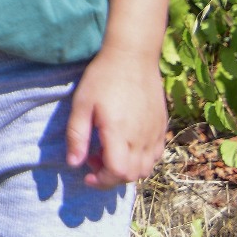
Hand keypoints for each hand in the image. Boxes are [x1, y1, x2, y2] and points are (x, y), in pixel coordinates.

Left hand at [65, 48, 166, 187]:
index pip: (117, 173)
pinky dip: (142, 160)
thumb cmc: (103, 78)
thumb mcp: (81, 105)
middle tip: (93, 159)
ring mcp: (155, 133)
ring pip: (147, 168)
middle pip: (132, 175)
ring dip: (127, 170)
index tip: (86, 174)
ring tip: (109, 152)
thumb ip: (77, 136)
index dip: (101, 181)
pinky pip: (156, 154)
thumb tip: (74, 164)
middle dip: (111, 177)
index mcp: (120, 133)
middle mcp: (141, 137)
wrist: (133, 56)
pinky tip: (127, 145)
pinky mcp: (162, 126)